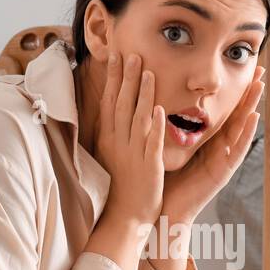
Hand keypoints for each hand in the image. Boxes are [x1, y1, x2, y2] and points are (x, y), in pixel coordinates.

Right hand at [94, 52, 164, 227]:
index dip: (113, 78)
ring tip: (148, 71)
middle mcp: (119, 143)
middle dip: (127, 78)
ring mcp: (133, 154)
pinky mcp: (148, 167)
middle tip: (132, 53)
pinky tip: (159, 109)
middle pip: (122, 105)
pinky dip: (155, 127)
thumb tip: (112, 109)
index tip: (116, 56)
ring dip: (142, 95)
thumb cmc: (118, 185)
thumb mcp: (111, 154)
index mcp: (109, 139)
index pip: (111, 102)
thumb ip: (114, 131)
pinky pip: (151, 144)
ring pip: (137, 119)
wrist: (124, 216)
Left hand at [160, 63, 266, 224]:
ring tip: (261, 86)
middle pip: (236, 114)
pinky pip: (238, 150)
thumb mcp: (169, 144)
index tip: (238, 65)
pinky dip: (247, 134)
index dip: (231, 88)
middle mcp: (218, 148)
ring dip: (252, 106)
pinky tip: (255, 118)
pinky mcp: (223, 172)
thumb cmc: (163, 178)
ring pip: (241, 128)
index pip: (222, 109)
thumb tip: (158, 95)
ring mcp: (223, 160)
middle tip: (258, 67)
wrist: (163, 209)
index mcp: (206, 140)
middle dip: (248, 91)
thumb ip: (170, 124)